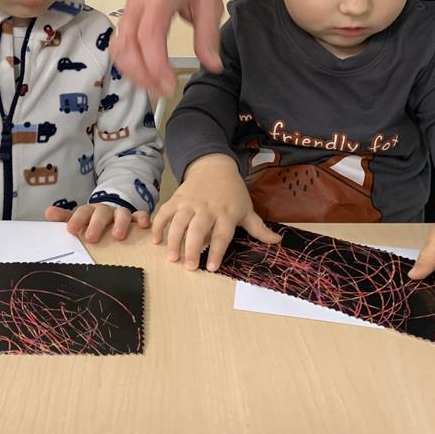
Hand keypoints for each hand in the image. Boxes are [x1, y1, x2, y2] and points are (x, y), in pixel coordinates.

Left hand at [45, 203, 149, 242]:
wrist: (113, 213)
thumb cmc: (93, 220)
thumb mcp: (79, 218)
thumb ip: (65, 217)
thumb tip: (47, 213)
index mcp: (90, 211)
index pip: (82, 212)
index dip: (77, 220)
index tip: (71, 230)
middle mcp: (106, 210)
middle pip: (101, 213)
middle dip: (97, 224)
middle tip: (91, 238)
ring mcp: (122, 213)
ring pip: (122, 213)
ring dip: (120, 223)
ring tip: (118, 236)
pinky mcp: (136, 218)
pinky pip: (141, 215)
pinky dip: (143, 218)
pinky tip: (144, 226)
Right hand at [110, 0, 223, 98]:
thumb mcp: (210, 4)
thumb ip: (209, 36)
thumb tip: (213, 66)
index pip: (150, 35)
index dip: (156, 64)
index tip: (169, 84)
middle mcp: (137, 3)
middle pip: (128, 45)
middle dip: (142, 74)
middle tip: (162, 92)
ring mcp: (127, 10)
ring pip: (119, 48)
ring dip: (133, 72)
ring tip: (153, 88)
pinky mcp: (124, 19)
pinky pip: (118, 46)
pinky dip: (127, 65)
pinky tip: (143, 76)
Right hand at [152, 153, 280, 271]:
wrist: (214, 166)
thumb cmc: (233, 192)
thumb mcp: (248, 209)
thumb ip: (259, 228)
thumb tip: (278, 242)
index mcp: (227, 214)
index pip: (222, 235)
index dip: (217, 251)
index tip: (211, 267)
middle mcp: (208, 209)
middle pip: (198, 230)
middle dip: (192, 248)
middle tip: (189, 266)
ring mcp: (190, 203)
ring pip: (179, 222)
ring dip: (174, 240)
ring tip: (172, 257)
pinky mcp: (177, 199)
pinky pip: (165, 212)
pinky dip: (158, 225)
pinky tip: (156, 240)